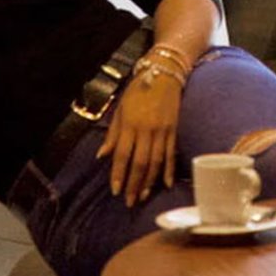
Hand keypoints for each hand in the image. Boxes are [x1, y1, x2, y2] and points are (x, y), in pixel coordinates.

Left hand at [97, 71, 182, 206]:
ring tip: (142, 196)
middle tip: (129, 202)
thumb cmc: (138, 90)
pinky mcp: (173, 130)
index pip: (122, 154)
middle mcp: (146, 129)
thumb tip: (102, 156)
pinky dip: (168, 170)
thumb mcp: (120, 108)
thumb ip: (112, 133)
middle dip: (133, 184)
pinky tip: (166, 184)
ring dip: (149, 181)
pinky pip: (171, 153)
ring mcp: (162, 130)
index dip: (118, 174)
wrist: (164, 73)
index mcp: (130, 124)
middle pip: (140, 162)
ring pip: (155, 162)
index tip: (115, 191)